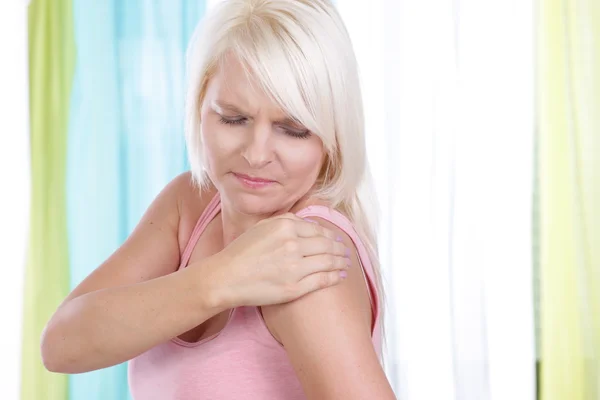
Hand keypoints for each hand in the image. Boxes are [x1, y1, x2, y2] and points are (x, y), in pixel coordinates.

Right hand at [204, 213, 349, 307]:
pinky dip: (335, 277)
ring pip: (328, 262)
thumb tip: (306, 222)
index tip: (336, 239)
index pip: (318, 230)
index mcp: (285, 227)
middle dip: (340, 248)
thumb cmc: (241, 252)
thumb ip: (285, 220)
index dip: (331, 235)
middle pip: (327, 245)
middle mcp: (293, 245)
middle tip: (346, 251)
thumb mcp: (261, 227)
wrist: (225, 278)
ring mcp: (295, 267)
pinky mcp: (295, 288)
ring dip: (341, 262)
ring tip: (346, 263)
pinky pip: (322, 280)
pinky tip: (340, 276)